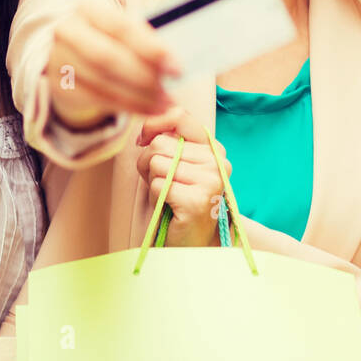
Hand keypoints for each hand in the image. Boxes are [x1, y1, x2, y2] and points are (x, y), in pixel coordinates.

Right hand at [47, 0, 180, 129]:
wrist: (73, 58)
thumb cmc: (109, 40)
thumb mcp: (124, 32)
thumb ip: (144, 40)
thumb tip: (174, 60)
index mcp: (88, 10)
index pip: (121, 28)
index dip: (150, 48)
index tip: (176, 66)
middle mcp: (68, 32)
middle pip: (107, 57)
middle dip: (144, 74)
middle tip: (172, 86)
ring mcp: (60, 61)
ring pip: (104, 82)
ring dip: (140, 95)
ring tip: (166, 101)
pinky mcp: (62, 87)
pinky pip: (99, 100)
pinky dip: (130, 107)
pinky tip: (152, 109)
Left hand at [135, 106, 230, 247]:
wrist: (192, 244)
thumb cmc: (179, 202)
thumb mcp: (176, 166)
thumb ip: (167, 143)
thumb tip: (144, 131)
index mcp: (214, 148)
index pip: (179, 116)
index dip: (153, 124)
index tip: (143, 139)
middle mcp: (217, 161)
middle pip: (160, 143)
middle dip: (147, 163)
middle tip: (161, 183)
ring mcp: (210, 180)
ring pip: (156, 164)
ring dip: (152, 182)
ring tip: (167, 196)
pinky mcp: (197, 200)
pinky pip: (157, 185)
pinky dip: (155, 198)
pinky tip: (169, 208)